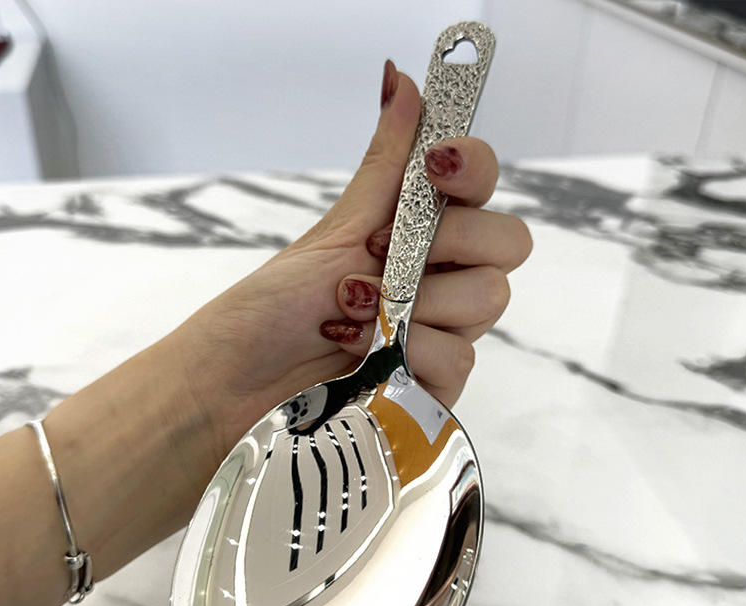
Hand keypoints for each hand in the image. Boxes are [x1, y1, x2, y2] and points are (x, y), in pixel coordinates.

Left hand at [173, 61, 531, 467]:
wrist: (239, 382)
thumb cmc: (273, 306)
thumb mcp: (335, 231)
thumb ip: (384, 165)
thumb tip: (400, 78)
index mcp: (420, 234)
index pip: (484, 185)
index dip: (473, 166)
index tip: (435, 164)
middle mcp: (441, 279)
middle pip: (507, 244)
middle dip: (446, 242)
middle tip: (382, 255)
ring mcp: (442, 333)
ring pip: (486, 302)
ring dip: (410, 304)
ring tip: (350, 313)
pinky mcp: (436, 386)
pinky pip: (459, 360)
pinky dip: (405, 354)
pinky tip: (359, 356)